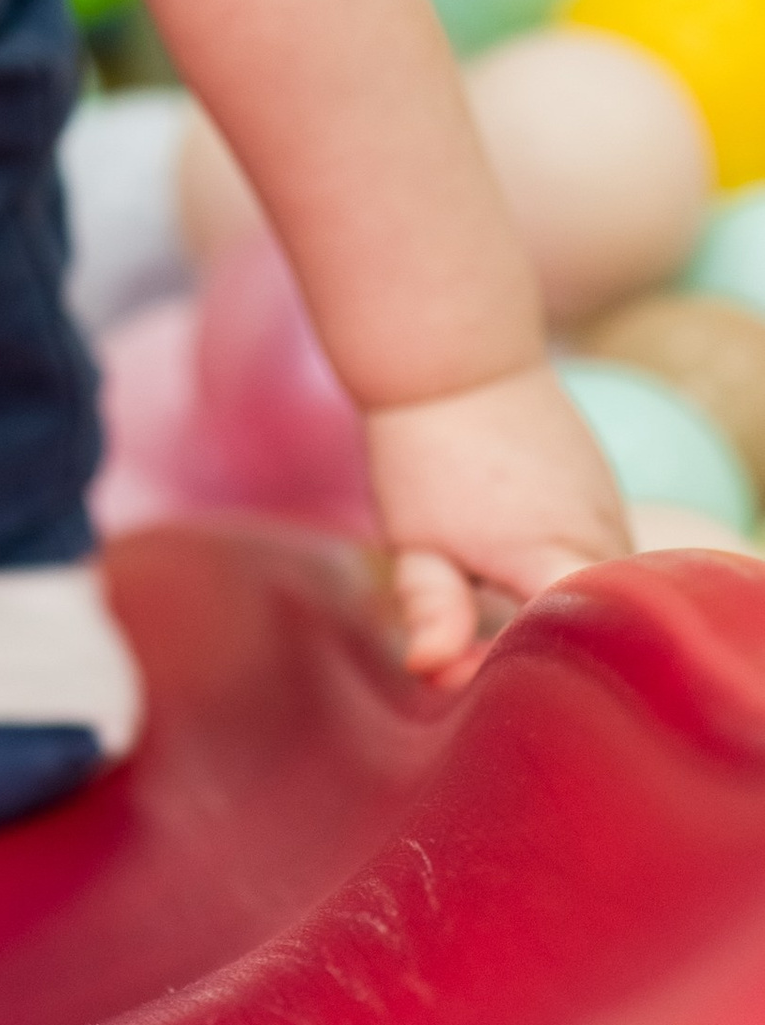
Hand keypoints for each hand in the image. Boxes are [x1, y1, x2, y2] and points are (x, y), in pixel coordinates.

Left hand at [365, 362, 631, 683]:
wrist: (455, 353)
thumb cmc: (425, 450)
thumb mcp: (416, 539)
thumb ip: (433, 610)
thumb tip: (431, 670)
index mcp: (553, 555)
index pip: (579, 641)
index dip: (536, 668)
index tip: (473, 662)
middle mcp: (599, 533)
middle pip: (597, 619)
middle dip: (547, 639)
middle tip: (476, 624)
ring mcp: (609, 503)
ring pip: (601, 582)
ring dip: (557, 594)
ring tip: (489, 566)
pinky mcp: (603, 483)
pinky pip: (601, 545)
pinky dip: (567, 560)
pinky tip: (514, 537)